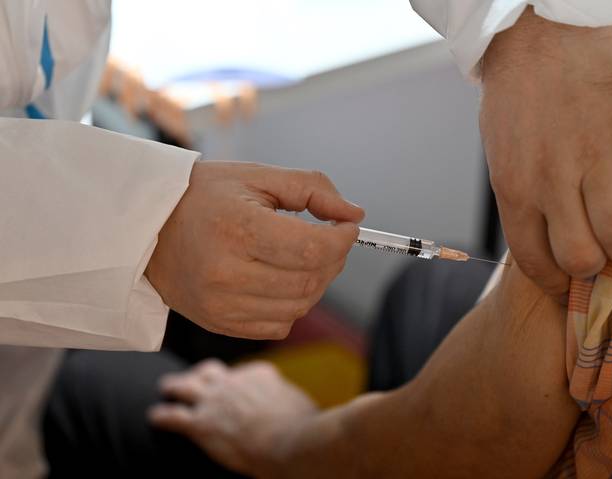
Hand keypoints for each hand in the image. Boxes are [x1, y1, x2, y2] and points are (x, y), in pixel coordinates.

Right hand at [145, 162, 364, 338]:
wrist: (146, 228)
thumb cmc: (205, 196)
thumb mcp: (257, 176)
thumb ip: (312, 189)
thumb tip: (355, 215)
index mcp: (237, 228)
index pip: (312, 248)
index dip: (342, 240)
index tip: (347, 228)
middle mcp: (226, 273)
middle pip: (310, 280)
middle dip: (333, 260)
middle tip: (329, 240)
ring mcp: (220, 304)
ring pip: (299, 307)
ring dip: (316, 283)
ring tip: (304, 258)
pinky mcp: (219, 323)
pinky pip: (279, 325)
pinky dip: (292, 305)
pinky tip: (280, 279)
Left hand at [149, 360, 315, 476]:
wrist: (290, 443)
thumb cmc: (306, 430)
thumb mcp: (303, 407)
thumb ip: (292, 404)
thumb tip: (301, 411)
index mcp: (261, 374)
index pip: (245, 372)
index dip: (240, 381)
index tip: (239, 388)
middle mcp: (234, 381)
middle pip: (211, 371)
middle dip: (203, 374)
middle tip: (196, 378)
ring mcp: (215, 400)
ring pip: (185, 386)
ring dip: (174, 386)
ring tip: (166, 387)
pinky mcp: (201, 424)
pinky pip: (172, 416)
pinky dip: (161, 416)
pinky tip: (153, 417)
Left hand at [480, 8, 611, 297]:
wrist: (539, 37)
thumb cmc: (515, 97)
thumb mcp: (502, 155)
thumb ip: (521, 199)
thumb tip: (538, 239)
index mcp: (514, 189)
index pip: (535, 262)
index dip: (556, 282)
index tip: (568, 283)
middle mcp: (552, 181)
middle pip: (582, 259)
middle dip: (595, 269)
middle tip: (602, 256)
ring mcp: (594, 156)